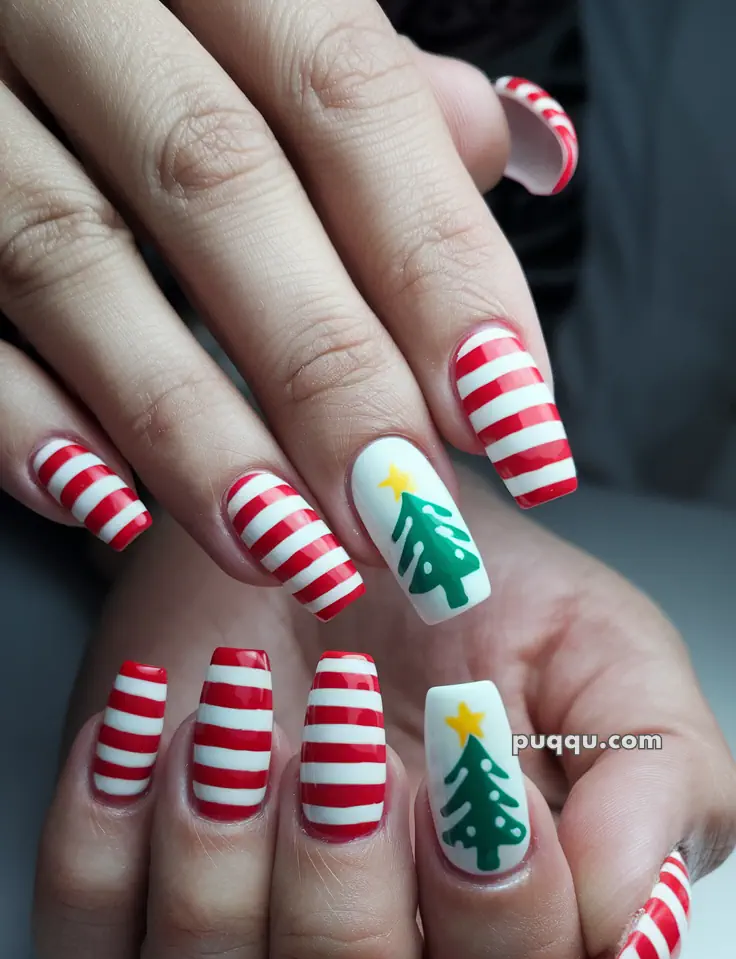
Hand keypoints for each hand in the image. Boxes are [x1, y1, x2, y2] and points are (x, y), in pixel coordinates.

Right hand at [0, 0, 576, 624]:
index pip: (344, 94)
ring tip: (286, 549)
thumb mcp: (250, 14)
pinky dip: (25, 423)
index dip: (436, 264)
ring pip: (70, 260)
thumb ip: (358, 86)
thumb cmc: (135, 32)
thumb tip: (493, 143)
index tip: (510, 418)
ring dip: (190, 427)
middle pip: (218, 183)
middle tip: (405, 517)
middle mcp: (73, 2)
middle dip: (328, 371)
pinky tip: (109, 508)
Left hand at [36, 468, 733, 958]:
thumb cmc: (473, 602)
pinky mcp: (121, 929)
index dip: (510, 949)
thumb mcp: (608, 661)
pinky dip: (103, 842)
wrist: (325, 517)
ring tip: (245, 727)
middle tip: (354, 764)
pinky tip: (158, 722)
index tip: (483, 788)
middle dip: (353, 938)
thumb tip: (628, 931)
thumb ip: (657, 788)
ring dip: (221, 897)